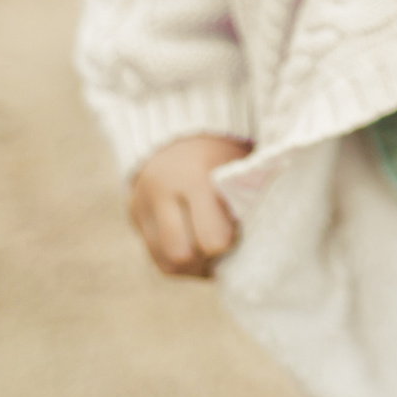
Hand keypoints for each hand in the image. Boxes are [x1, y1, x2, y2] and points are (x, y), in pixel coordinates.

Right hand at [128, 134, 249, 277]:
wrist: (182, 130)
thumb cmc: (224, 153)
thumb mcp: (240, 166)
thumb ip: (249, 198)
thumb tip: (261, 241)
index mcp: (194, 176)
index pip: (211, 237)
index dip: (230, 243)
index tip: (241, 232)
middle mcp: (161, 193)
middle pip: (181, 254)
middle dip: (208, 258)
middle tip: (227, 246)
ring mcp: (142, 206)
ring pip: (167, 263)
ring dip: (195, 266)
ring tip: (215, 253)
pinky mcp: (136, 217)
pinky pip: (157, 259)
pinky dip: (182, 264)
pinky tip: (201, 253)